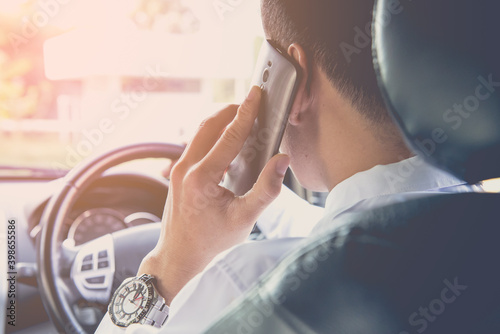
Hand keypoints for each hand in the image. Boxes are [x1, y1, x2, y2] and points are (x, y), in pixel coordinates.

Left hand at [137, 86, 289, 303]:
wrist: (179, 255)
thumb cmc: (212, 241)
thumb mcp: (245, 218)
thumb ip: (267, 189)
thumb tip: (282, 160)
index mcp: (201, 177)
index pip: (229, 136)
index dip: (246, 113)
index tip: (256, 93)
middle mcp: (185, 168)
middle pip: (210, 126)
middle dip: (233, 111)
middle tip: (253, 103)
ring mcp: (178, 169)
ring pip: (200, 133)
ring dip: (222, 122)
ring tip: (244, 118)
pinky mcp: (178, 172)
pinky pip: (196, 144)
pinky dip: (214, 136)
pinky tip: (229, 141)